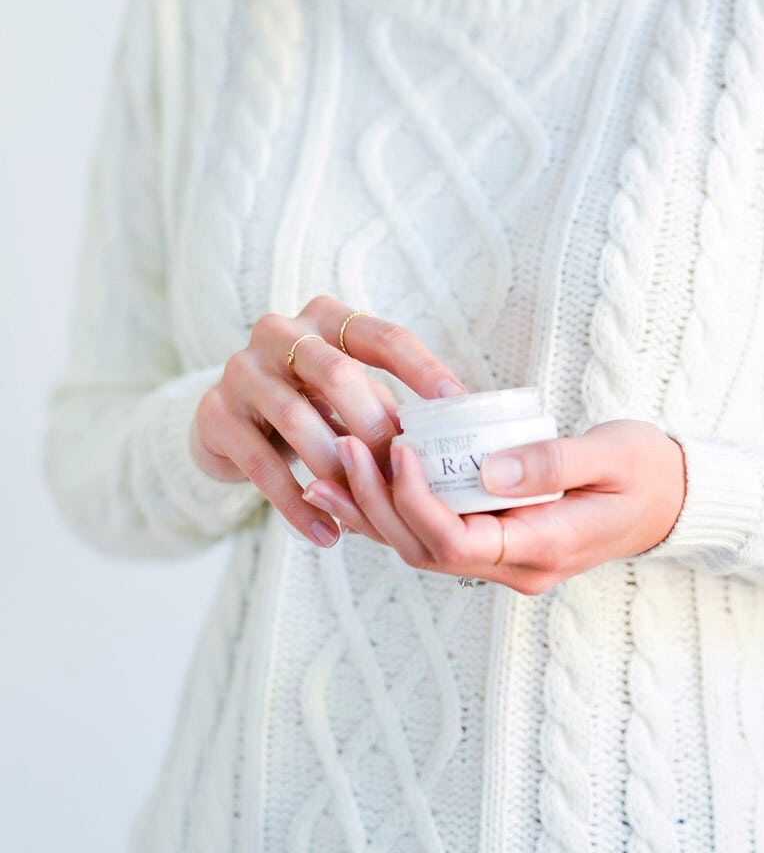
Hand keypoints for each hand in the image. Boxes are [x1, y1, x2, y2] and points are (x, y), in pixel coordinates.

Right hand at [189, 297, 467, 550]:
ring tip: (364, 510)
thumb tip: (444, 438)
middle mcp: (281, 332)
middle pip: (337, 374)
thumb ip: (384, 404)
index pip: (384, 337)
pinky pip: (262, 466)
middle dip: (374, 425)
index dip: (423, 370)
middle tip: (401, 467)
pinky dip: (298, 505)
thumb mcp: (346, 393)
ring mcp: (242, 370)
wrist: (225, 422)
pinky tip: (327, 534)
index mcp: (326, 318)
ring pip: (297, 419)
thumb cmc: (307, 402)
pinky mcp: (217, 414)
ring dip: (336, 468)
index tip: (457, 404)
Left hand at [301, 417, 686, 593]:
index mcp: (543, 549)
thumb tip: (489, 470)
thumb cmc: (648, 469)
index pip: (456, 542)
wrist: (676, 497)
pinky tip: (358, 482)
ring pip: (421, 548)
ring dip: (373, 510)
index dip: (414, 500)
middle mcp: (517, 567)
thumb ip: (553, 462)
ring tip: (329, 464)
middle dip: (377, 502)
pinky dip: (393, 510)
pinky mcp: (500, 541)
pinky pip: (435, 535)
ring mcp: (507, 560)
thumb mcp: (612, 455)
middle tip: (343, 445)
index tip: (395, 447)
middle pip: (425, 550)